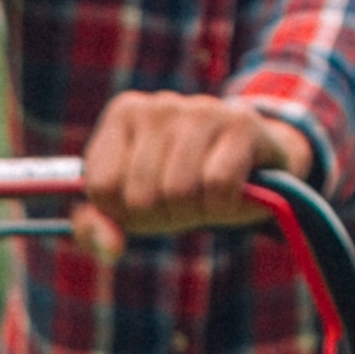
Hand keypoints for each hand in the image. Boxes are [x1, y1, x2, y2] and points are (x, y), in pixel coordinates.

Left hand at [72, 92, 310, 263]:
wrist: (253, 166)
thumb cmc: (179, 185)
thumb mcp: (131, 208)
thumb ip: (100, 228)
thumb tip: (109, 249)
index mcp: (123, 115)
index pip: (102, 188)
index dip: (124, 212)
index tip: (143, 201)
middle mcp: (160, 104)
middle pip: (141, 196)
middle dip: (162, 216)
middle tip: (181, 203)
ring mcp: (202, 108)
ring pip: (179, 191)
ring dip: (195, 213)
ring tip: (205, 197)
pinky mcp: (242, 124)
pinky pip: (218, 185)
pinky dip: (223, 206)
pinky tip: (230, 194)